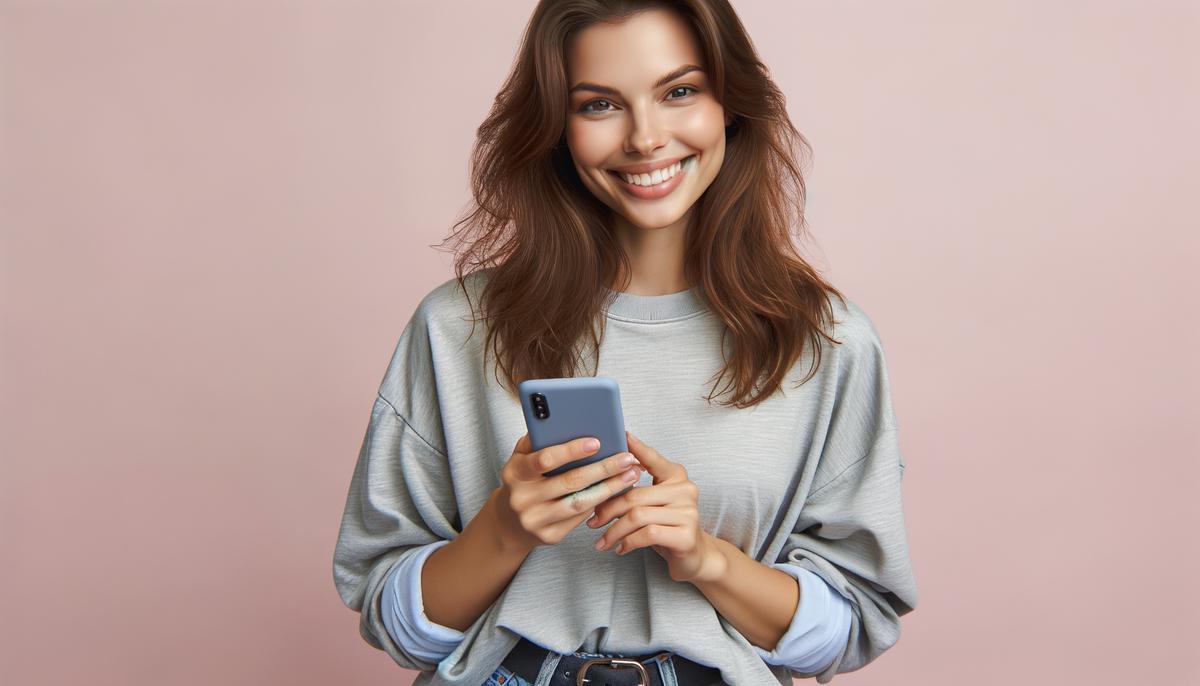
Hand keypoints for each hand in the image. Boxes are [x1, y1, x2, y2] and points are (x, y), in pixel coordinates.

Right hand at [492, 433, 644, 552]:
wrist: (509, 522)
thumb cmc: (523, 481)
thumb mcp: (521, 458)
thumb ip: (538, 440)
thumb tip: (564, 421)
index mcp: (515, 474)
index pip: (545, 459)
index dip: (571, 451)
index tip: (596, 442)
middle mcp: (523, 499)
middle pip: (570, 482)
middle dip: (602, 469)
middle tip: (626, 458)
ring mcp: (536, 520)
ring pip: (580, 503)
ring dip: (609, 488)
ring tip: (630, 474)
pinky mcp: (550, 536)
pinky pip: (581, 517)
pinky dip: (601, 502)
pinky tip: (617, 490)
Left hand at [586, 431, 723, 582]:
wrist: (695, 557)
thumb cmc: (668, 527)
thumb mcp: (654, 503)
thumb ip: (638, 487)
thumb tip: (604, 476)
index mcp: (676, 476)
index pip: (652, 459)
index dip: (636, 448)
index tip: (621, 436)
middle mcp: (685, 490)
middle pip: (635, 495)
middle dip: (608, 510)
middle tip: (592, 522)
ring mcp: (688, 512)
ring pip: (638, 516)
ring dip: (614, 531)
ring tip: (602, 541)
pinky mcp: (685, 535)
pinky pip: (647, 534)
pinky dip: (628, 542)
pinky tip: (620, 548)